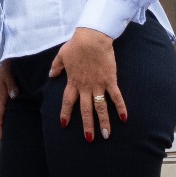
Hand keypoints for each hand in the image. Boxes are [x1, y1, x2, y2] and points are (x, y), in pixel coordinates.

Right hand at [0, 61, 17, 140]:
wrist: (0, 56)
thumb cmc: (3, 65)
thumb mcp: (7, 73)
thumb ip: (11, 84)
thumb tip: (13, 97)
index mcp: (0, 95)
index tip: (0, 138)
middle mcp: (0, 97)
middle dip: (1, 127)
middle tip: (5, 140)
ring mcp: (2, 94)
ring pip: (3, 111)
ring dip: (4, 121)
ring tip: (10, 131)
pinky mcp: (5, 90)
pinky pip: (6, 105)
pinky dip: (7, 113)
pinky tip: (15, 114)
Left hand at [49, 27, 127, 142]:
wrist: (92, 37)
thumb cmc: (76, 45)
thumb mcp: (61, 55)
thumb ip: (56, 66)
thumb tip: (51, 74)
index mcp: (73, 81)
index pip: (67, 101)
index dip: (65, 113)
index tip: (63, 124)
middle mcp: (85, 87)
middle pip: (85, 110)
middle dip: (87, 125)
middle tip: (89, 139)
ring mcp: (98, 85)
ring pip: (101, 107)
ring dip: (104, 122)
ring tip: (106, 135)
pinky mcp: (110, 80)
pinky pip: (116, 96)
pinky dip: (120, 107)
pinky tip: (124, 118)